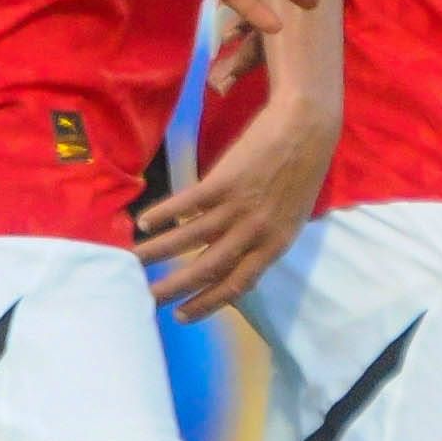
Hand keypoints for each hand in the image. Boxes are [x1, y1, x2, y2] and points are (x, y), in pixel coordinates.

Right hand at [136, 75, 337, 321]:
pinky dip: (162, 215)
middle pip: (208, 269)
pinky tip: (144, 222)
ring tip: (133, 260)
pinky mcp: (224, 181)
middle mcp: (256, 232)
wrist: (308, 125)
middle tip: (147, 298)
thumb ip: (265, 241)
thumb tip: (236, 261)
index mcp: (276, 244)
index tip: (181, 315)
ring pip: (190, 239)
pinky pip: (185, 204)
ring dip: (157, 252)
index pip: (237, 284)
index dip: (207, 303)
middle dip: (174, 288)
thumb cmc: (302, 170)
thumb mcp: (292, 216)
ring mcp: (239, 207)